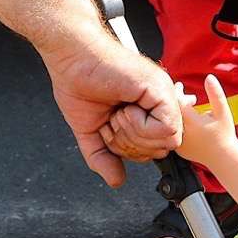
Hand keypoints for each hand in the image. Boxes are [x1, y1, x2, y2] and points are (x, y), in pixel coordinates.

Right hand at [41, 33, 183, 185]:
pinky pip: (166, 128)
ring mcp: (161, 94)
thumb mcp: (90, 131)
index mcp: (146, 109)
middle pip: (163, 149)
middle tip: (113, 121)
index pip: (155, 149)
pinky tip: (124, 109)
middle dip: (131, 145)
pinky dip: (141, 127)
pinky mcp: (160, 89)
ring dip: (134, 135)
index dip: (132, 150)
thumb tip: (117, 181)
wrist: (70, 57)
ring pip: (167, 142)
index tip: (110, 131)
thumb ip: (103, 157)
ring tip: (117, 113)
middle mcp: (158, 102)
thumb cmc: (77, 82)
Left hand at [176, 73, 237, 167]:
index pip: (175, 101)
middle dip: (176, 100)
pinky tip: (185, 119)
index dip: (176, 91)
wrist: (224, 159)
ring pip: (170, 122)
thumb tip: (209, 77)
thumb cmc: (225, 135)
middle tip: (181, 91)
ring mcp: (178, 142)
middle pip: (170, 111)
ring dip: (176, 112)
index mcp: (189, 121)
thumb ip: (216, 93)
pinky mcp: (178, 149)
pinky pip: (172, 132)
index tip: (180, 86)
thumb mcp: (222, 111)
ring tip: (187, 105)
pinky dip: (176, 123)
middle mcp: (181, 132)